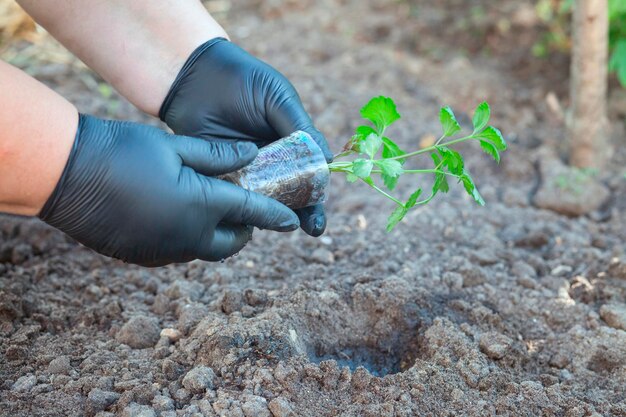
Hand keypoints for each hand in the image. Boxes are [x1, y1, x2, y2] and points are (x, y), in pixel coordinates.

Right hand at [39, 114, 299, 266]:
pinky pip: (181, 251)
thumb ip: (218, 155)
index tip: (293, 222)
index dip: (275, 215)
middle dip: (245, 227)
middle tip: (242, 205)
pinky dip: (191, 236)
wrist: (68, 175)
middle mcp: (189, 237)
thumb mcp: (176, 147)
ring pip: (207, 248)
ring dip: (217, 233)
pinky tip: (178, 215)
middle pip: (233, 241)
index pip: (252, 212)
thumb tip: (251, 153)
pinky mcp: (145, 257)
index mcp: (202, 206)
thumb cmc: (124, 151)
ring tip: (212, 208)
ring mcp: (166, 251)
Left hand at [159, 38, 332, 236]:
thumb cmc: (244, 81)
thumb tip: (327, 160)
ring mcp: (243, 171)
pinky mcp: (218, 174)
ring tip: (284, 224)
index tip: (320, 212)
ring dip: (273, 214)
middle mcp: (269, 163)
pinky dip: (240, 207)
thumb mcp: (279, 99)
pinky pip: (231, 195)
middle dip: (302, 213)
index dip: (316, 195)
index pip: (308, 175)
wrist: (196, 76)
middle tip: (312, 228)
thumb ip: (300, 128)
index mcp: (289, 145)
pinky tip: (250, 216)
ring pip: (262, 199)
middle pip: (289, 194)